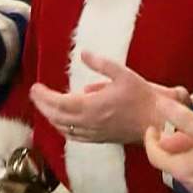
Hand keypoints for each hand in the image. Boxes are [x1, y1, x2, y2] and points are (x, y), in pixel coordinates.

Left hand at [29, 51, 188, 143]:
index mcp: (92, 106)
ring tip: (44, 106)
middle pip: (57, 117)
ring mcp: (93, 133)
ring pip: (63, 128)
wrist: (158, 123)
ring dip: (50, 118)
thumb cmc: (142, 97)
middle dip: (42, 106)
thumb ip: (101, 64)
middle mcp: (89, 123)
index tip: (35, 88)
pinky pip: (74, 137)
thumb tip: (83, 53)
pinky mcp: (99, 139)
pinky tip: (61, 123)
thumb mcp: (124, 74)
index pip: (59, 103)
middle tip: (35, 94)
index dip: (44, 97)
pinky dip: (62, 129)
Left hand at [143, 98, 192, 192]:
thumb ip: (185, 119)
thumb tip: (162, 105)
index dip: (151, 139)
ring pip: (192, 171)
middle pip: (174, 163)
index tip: (154, 127)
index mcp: (182, 169)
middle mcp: (191, 185)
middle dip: (177, 145)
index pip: (155, 156)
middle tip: (184, 130)